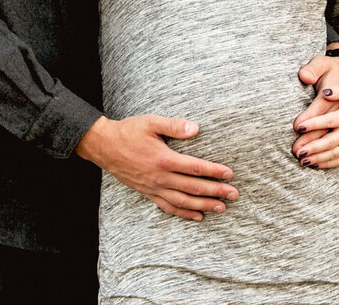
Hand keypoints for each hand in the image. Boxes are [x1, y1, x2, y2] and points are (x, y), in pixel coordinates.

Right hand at [75, 115, 237, 220]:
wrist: (103, 146)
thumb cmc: (129, 131)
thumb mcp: (151, 122)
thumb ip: (174, 125)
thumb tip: (196, 128)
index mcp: (163, 159)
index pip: (195, 168)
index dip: (214, 172)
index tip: (229, 174)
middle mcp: (160, 177)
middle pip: (193, 188)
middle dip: (216, 192)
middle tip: (234, 195)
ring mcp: (153, 188)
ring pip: (183, 202)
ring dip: (204, 206)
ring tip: (221, 208)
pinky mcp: (147, 193)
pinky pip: (168, 207)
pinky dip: (184, 214)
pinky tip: (197, 216)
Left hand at [291, 83, 338, 168]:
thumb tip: (325, 93)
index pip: (329, 121)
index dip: (313, 124)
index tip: (298, 127)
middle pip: (330, 141)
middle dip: (313, 147)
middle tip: (296, 150)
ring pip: (334, 154)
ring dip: (318, 158)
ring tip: (302, 160)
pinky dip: (327, 164)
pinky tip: (314, 165)